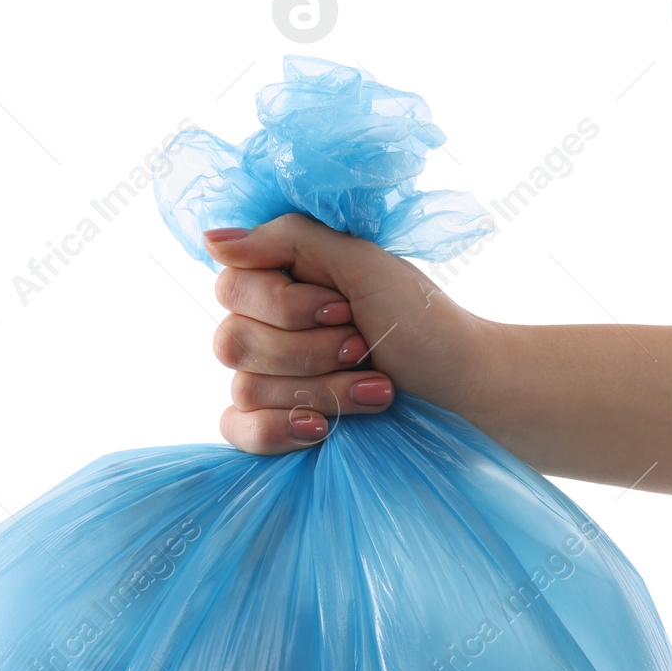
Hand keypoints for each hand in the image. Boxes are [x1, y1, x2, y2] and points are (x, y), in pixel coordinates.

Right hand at [204, 215, 497, 453]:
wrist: (459, 382)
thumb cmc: (419, 319)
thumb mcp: (362, 262)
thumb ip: (286, 239)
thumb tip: (212, 239)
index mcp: (278, 281)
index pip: (230, 288)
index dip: (286, 306)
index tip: (345, 309)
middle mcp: (264, 328)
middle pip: (234, 342)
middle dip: (310, 351)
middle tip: (363, 347)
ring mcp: (268, 380)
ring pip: (249, 389)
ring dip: (323, 390)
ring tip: (376, 388)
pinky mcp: (278, 425)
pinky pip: (236, 430)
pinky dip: (278, 431)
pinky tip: (321, 428)